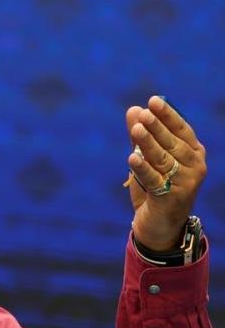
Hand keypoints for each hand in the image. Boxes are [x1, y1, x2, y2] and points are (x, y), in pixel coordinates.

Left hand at [124, 96, 206, 251]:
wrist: (159, 225)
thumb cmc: (156, 187)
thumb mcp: (148, 159)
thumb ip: (141, 136)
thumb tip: (134, 109)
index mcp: (193, 153)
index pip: (181, 130)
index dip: (168, 115)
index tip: (153, 101)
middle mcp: (195, 166)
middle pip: (172, 143)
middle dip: (157, 127)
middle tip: (143, 114)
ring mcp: (186, 183)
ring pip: (163, 159)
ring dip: (148, 144)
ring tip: (136, 130)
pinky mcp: (172, 198)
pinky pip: (154, 179)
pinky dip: (143, 168)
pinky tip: (131, 157)